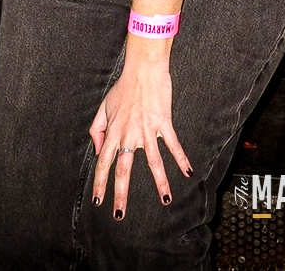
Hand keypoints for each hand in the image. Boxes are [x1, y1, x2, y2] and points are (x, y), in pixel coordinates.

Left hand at [90, 53, 190, 217]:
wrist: (143, 69)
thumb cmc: (123, 87)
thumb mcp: (104, 106)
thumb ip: (97, 129)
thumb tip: (97, 151)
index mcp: (113, 132)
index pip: (103, 163)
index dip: (100, 183)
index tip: (98, 201)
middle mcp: (128, 134)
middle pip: (123, 170)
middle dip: (120, 194)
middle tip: (119, 215)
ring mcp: (147, 130)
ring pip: (153, 162)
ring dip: (160, 183)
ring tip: (165, 200)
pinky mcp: (163, 122)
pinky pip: (172, 144)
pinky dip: (181, 158)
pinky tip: (188, 172)